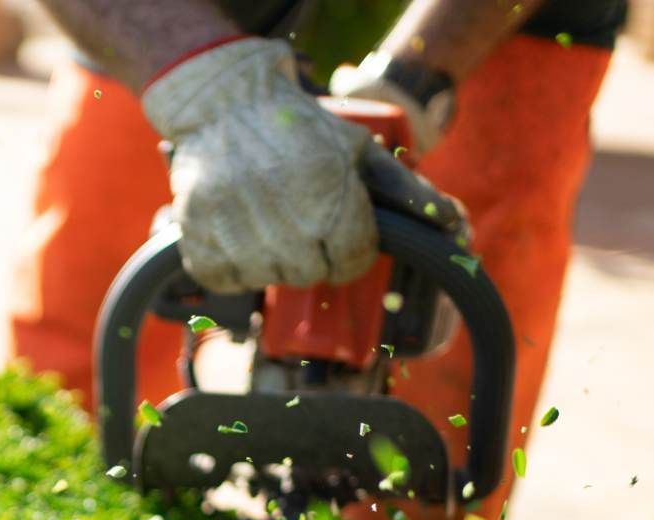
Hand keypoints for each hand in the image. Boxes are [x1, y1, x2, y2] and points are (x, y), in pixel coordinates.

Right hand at [141, 38, 457, 292]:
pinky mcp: (199, 241)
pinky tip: (238, 232)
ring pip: (268, 280)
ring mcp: (237, 236)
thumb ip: (407, 191)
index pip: (352, 263)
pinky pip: (226, 279)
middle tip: (299, 219)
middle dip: (311, 253)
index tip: (338, 229)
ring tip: (267, 221)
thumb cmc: (301, 128)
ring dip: (272, 260)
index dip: (350, 248)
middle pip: (310, 275)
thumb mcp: (361, 151)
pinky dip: (233, 264)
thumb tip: (454, 226)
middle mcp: (284, 225)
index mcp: (329, 200)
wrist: (226, 105)